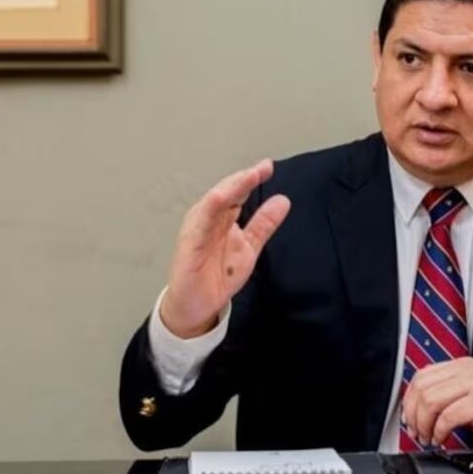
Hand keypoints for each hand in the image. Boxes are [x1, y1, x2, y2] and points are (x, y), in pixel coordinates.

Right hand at [159, 159, 290, 338]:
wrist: (197, 306)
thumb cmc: (217, 275)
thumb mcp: (249, 248)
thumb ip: (263, 224)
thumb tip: (283, 200)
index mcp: (221, 218)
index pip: (237, 192)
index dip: (252, 178)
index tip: (268, 166)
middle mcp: (208, 219)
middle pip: (225, 192)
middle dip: (243, 178)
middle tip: (262, 167)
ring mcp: (197, 230)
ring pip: (213, 202)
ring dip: (230, 188)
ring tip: (248, 176)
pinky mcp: (189, 245)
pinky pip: (200, 224)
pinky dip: (210, 208)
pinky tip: (221, 197)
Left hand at [402, 357, 472, 458]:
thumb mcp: (466, 399)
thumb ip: (444, 395)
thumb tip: (411, 408)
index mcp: (462, 366)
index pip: (422, 376)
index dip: (409, 401)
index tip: (408, 420)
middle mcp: (469, 370)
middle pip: (423, 388)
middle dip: (413, 415)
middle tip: (417, 433)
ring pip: (432, 400)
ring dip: (424, 425)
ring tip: (429, 438)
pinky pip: (449, 416)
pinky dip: (439, 432)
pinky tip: (442, 440)